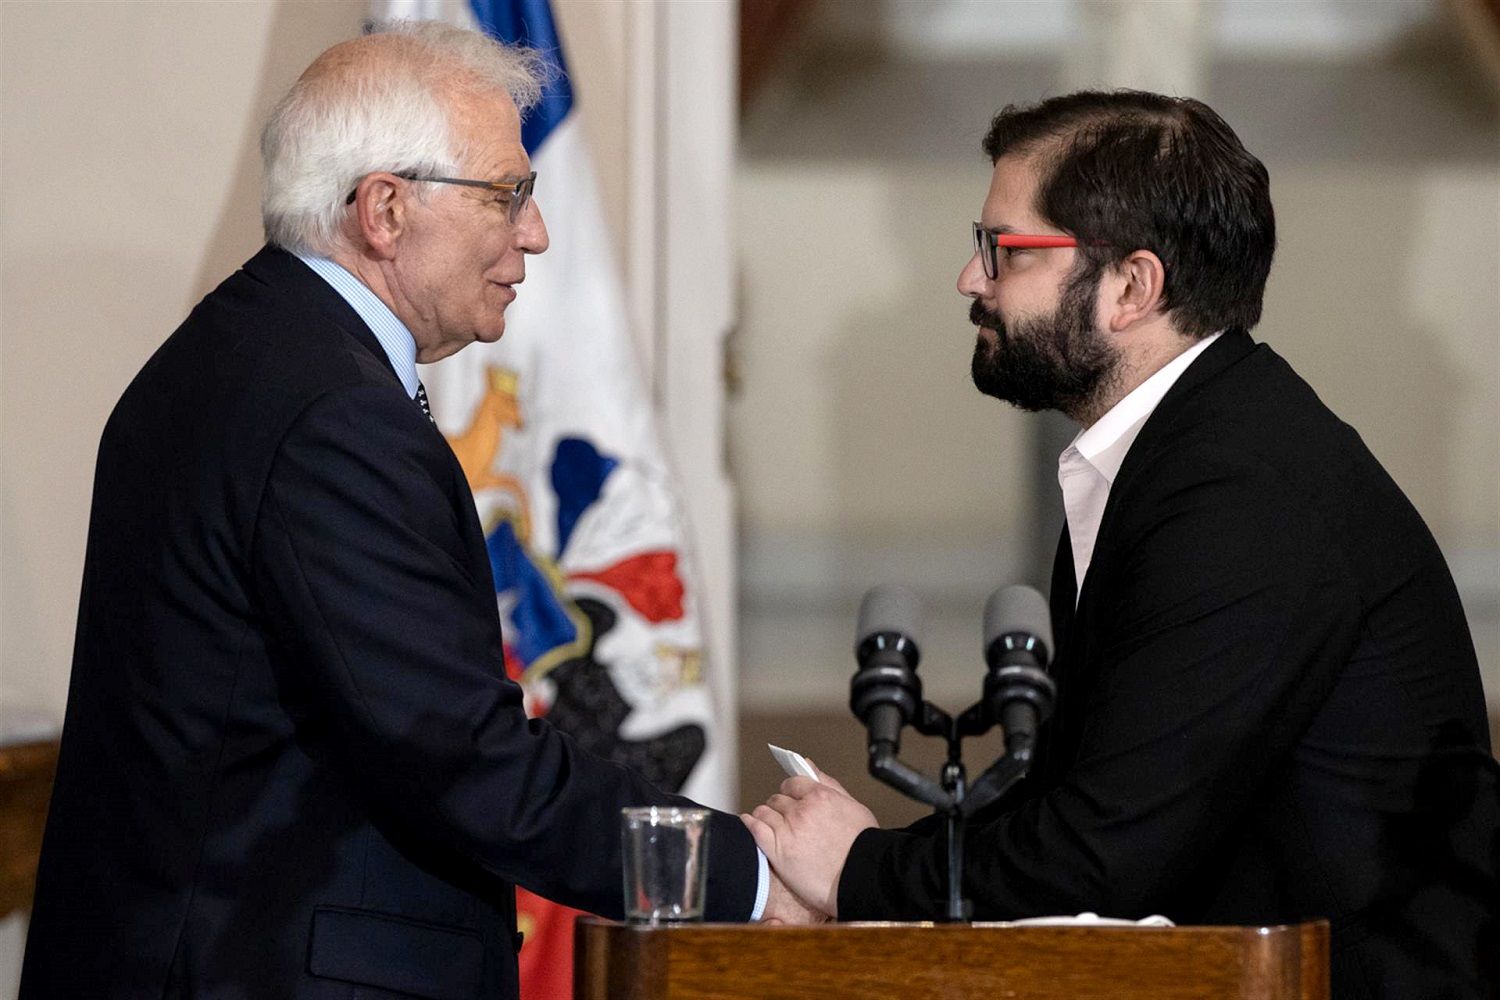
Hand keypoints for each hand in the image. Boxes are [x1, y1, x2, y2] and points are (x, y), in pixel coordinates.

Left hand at [741, 763, 875, 917]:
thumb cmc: (862, 846)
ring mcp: (788, 830)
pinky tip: (750, 824)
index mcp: (820, 796)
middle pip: (777, 799)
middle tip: (786, 819)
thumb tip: (808, 765)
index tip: (791, 799)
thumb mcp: (853, 806)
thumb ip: (828, 783)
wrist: (861, 879)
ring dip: (766, 817)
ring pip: (764, 812)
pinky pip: (755, 829)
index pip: (792, 783)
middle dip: (781, 807)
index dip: (791, 791)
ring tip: (773, 827)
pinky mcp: (777, 851)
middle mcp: (801, 811)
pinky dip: (750, 824)